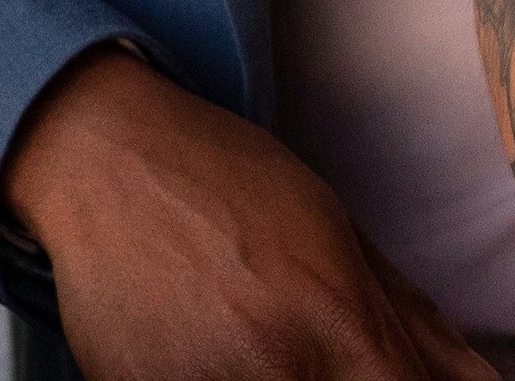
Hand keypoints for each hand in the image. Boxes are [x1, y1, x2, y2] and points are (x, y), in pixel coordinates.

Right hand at [0, 47, 500, 378]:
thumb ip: (414, 324)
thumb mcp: (337, 229)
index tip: (398, 379)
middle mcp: (279, 368)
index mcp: (337, 319)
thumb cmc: (223, 179)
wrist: (100, 155)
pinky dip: (222, 380)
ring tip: (251, 342)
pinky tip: (206, 351)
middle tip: (321, 351)